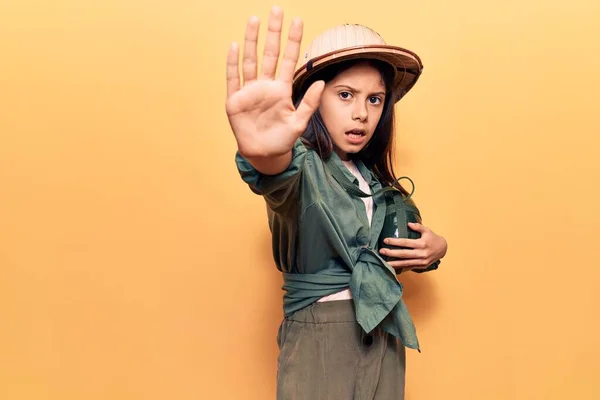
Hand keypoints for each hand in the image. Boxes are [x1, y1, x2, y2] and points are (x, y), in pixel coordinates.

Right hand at [225, 6, 324, 158]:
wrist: (264, 155)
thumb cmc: (282, 139)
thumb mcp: (299, 122)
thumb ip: (309, 103)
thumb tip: (322, 82)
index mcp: (281, 89)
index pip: (288, 59)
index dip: (292, 41)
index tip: (297, 21)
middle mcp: (265, 86)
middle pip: (269, 54)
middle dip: (273, 33)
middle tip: (276, 10)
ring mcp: (249, 91)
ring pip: (250, 60)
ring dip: (251, 41)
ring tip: (254, 20)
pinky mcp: (235, 101)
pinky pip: (233, 78)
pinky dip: (232, 63)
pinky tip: (234, 46)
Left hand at [379, 222, 446, 271]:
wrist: (443, 249)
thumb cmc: (433, 238)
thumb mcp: (427, 230)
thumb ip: (418, 227)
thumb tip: (408, 224)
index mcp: (422, 244)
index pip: (405, 243)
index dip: (395, 242)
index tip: (385, 240)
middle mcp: (421, 254)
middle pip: (403, 254)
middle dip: (391, 253)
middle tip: (381, 251)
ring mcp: (421, 261)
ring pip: (405, 263)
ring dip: (394, 263)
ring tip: (384, 263)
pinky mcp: (421, 266)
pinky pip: (409, 267)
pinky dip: (401, 268)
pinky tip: (393, 267)